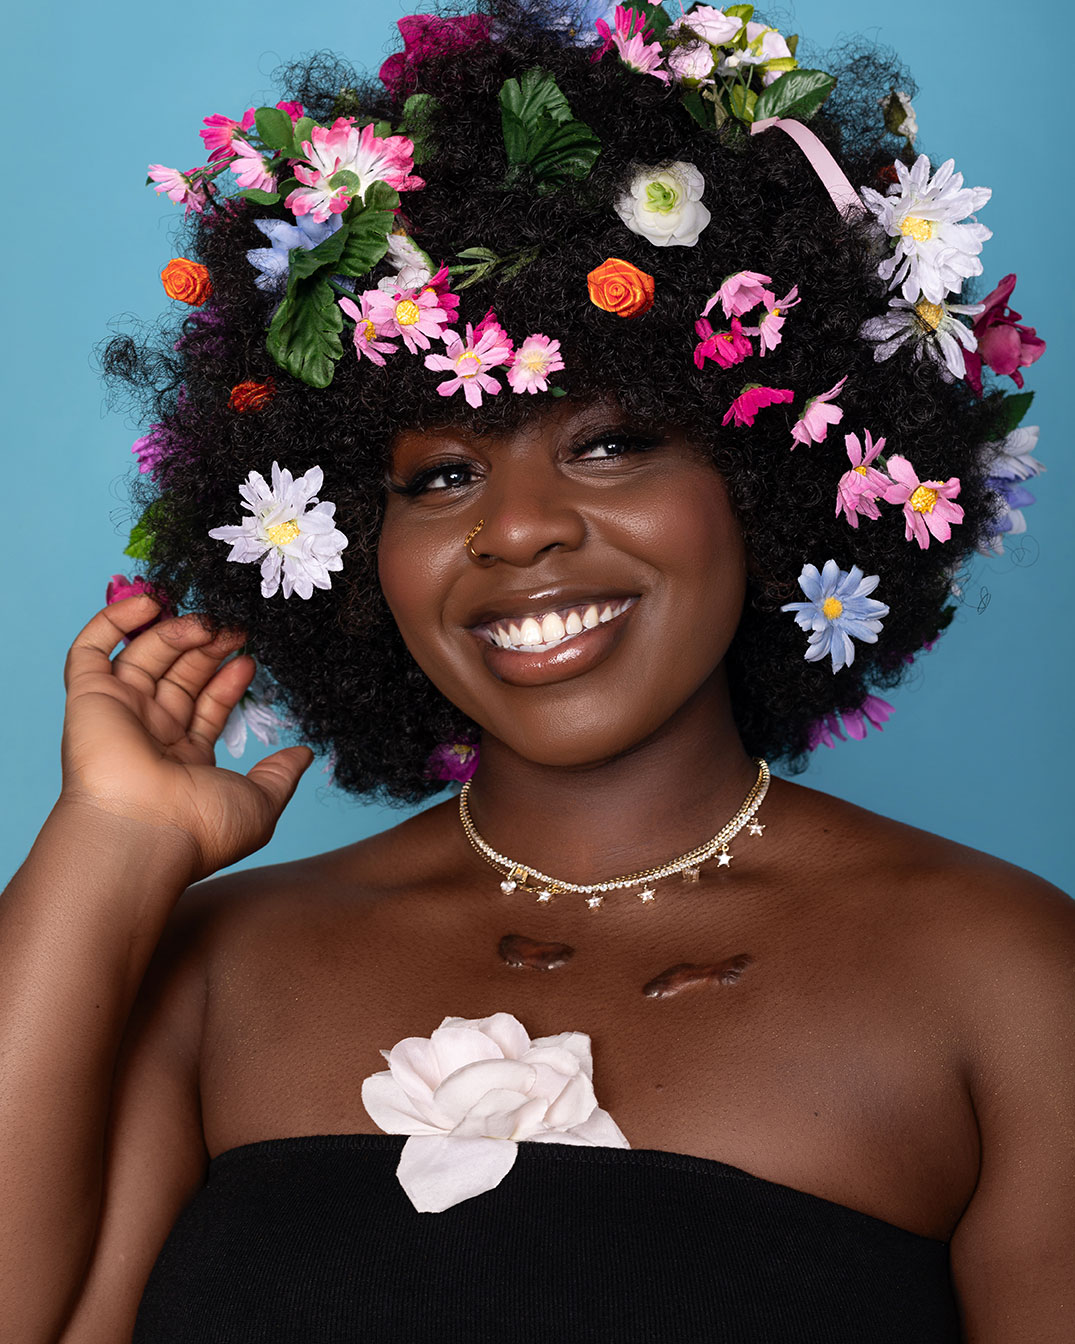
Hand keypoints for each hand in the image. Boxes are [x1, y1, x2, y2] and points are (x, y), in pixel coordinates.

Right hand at [59, 594, 313, 880]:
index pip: (206, 705)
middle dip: (209, 648)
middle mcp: (148, 734)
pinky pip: (92, 649)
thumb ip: (280, 775)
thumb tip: (304, 755)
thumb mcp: (261, 802)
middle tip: (237, 627)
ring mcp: (118, 713)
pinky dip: (116, 619)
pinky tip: (152, 602)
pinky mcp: (88, 696)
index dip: (228, 680)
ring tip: (209, 620)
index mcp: (184, 760)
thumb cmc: (201, 828)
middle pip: (178, 675)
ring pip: (145, 656)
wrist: (144, 834)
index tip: (251, 658)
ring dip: (177, 631)